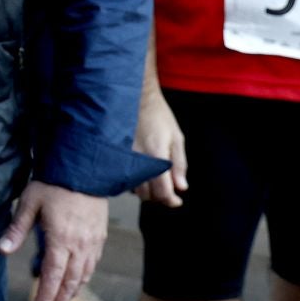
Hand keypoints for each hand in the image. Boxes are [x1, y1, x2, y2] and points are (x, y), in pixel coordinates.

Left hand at [0, 181, 106, 300]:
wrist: (85, 167)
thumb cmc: (54, 182)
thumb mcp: (30, 202)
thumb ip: (17, 229)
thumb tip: (1, 250)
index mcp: (60, 239)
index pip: (52, 278)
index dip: (45, 298)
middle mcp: (79, 245)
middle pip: (69, 284)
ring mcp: (92, 242)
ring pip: (83, 277)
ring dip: (70, 294)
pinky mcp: (100, 236)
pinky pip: (92, 265)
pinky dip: (83, 279)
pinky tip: (75, 283)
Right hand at [132, 87, 187, 206]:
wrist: (137, 99)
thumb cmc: (159, 117)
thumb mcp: (176, 138)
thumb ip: (179, 164)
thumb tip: (181, 187)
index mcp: (156, 156)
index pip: (162, 191)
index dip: (171, 201)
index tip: (177, 201)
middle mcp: (139, 160)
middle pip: (147, 195)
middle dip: (159, 197)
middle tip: (168, 191)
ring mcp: (126, 159)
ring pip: (134, 189)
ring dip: (147, 192)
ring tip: (156, 183)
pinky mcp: (118, 156)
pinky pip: (125, 179)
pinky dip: (135, 183)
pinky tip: (143, 175)